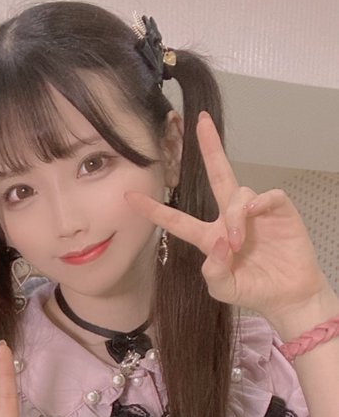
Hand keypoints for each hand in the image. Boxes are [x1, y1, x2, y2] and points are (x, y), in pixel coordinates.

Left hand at [126, 112, 328, 328]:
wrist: (288, 295)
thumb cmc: (253, 290)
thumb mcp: (224, 290)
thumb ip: (214, 272)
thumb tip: (219, 244)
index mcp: (209, 237)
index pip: (177, 220)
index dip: (153, 210)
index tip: (128, 197)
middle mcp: (229, 218)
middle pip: (217, 175)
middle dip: (210, 147)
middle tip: (201, 121)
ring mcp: (255, 212)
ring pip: (238, 194)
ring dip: (234, 216)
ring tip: (237, 242)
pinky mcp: (279, 210)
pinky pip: (267, 196)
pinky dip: (259, 203)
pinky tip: (255, 217)